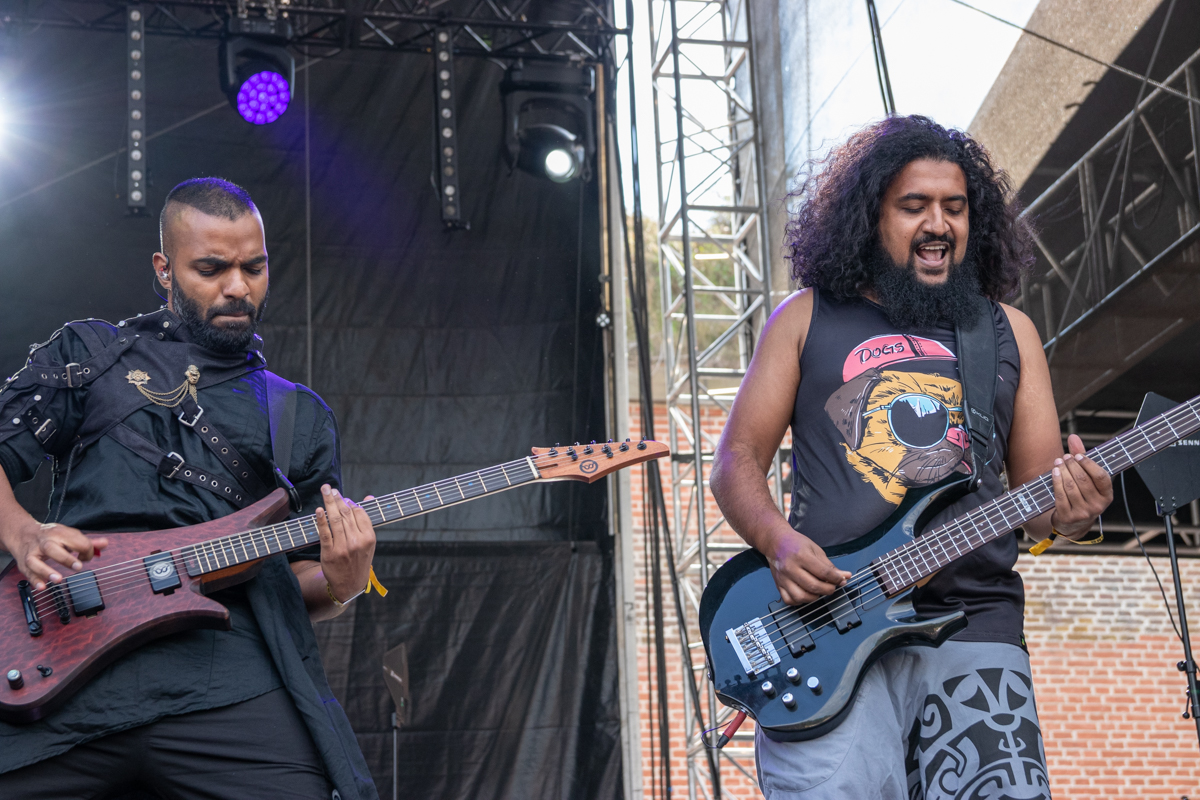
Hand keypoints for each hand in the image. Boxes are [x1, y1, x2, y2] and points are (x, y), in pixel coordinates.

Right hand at [4, 520, 106, 590]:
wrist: (23, 533)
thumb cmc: (50, 535)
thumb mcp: (68, 535)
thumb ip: (86, 541)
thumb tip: (104, 544)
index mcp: (59, 533)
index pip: (75, 541)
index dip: (86, 550)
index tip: (86, 558)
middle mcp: (44, 542)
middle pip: (52, 548)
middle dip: (66, 558)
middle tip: (78, 567)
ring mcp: (33, 553)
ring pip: (35, 561)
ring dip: (46, 571)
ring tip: (59, 579)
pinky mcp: (24, 564)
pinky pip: (27, 573)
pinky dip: (35, 580)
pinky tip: (42, 586)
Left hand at [314, 485, 376, 602]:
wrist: (349, 585)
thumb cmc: (359, 561)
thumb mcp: (368, 542)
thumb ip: (366, 520)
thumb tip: (368, 497)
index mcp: (369, 538)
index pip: (360, 514)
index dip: (351, 503)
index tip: (343, 497)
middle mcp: (357, 542)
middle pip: (346, 515)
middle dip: (338, 499)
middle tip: (330, 489)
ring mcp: (343, 548)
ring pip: (335, 521)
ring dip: (329, 504)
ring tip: (325, 492)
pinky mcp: (330, 553)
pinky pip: (325, 534)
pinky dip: (321, 521)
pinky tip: (319, 510)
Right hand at [763, 525, 850, 604]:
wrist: (775, 541)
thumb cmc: (795, 543)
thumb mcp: (815, 550)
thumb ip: (829, 566)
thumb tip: (845, 576)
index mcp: (801, 556)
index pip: (824, 573)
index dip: (837, 579)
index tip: (841, 580)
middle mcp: (790, 568)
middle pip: (814, 586)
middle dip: (829, 589)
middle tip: (832, 586)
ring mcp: (783, 578)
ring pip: (801, 597)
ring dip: (815, 597)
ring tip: (819, 590)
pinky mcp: (778, 585)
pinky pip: (790, 600)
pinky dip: (800, 601)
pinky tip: (806, 593)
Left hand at [1050, 433, 1112, 539]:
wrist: (1073, 523)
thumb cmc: (1082, 495)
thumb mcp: (1087, 479)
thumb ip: (1082, 458)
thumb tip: (1073, 437)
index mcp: (1107, 495)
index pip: (1101, 476)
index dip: (1088, 464)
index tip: (1077, 455)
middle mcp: (1098, 506)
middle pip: (1083, 479)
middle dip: (1071, 465)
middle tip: (1064, 457)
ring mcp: (1083, 512)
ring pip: (1070, 486)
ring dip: (1062, 471)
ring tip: (1058, 462)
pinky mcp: (1069, 516)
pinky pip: (1060, 495)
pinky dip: (1056, 481)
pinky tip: (1054, 472)